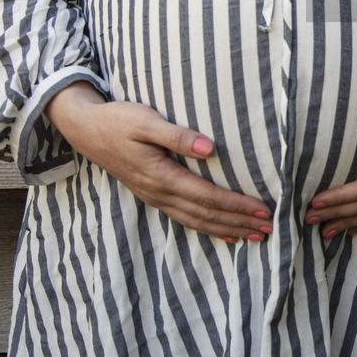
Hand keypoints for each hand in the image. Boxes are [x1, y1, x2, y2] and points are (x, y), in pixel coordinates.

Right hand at [46, 80, 274, 243]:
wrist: (86, 130)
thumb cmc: (118, 120)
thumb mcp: (146, 121)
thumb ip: (178, 136)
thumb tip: (211, 149)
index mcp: (161, 176)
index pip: (208, 196)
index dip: (236, 205)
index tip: (262, 210)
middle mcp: (160, 193)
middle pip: (206, 214)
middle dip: (239, 223)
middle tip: (270, 229)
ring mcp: (155, 197)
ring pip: (197, 221)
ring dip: (227, 230)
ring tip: (255, 236)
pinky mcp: (154, 196)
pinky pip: (185, 219)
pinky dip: (208, 228)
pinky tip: (225, 235)